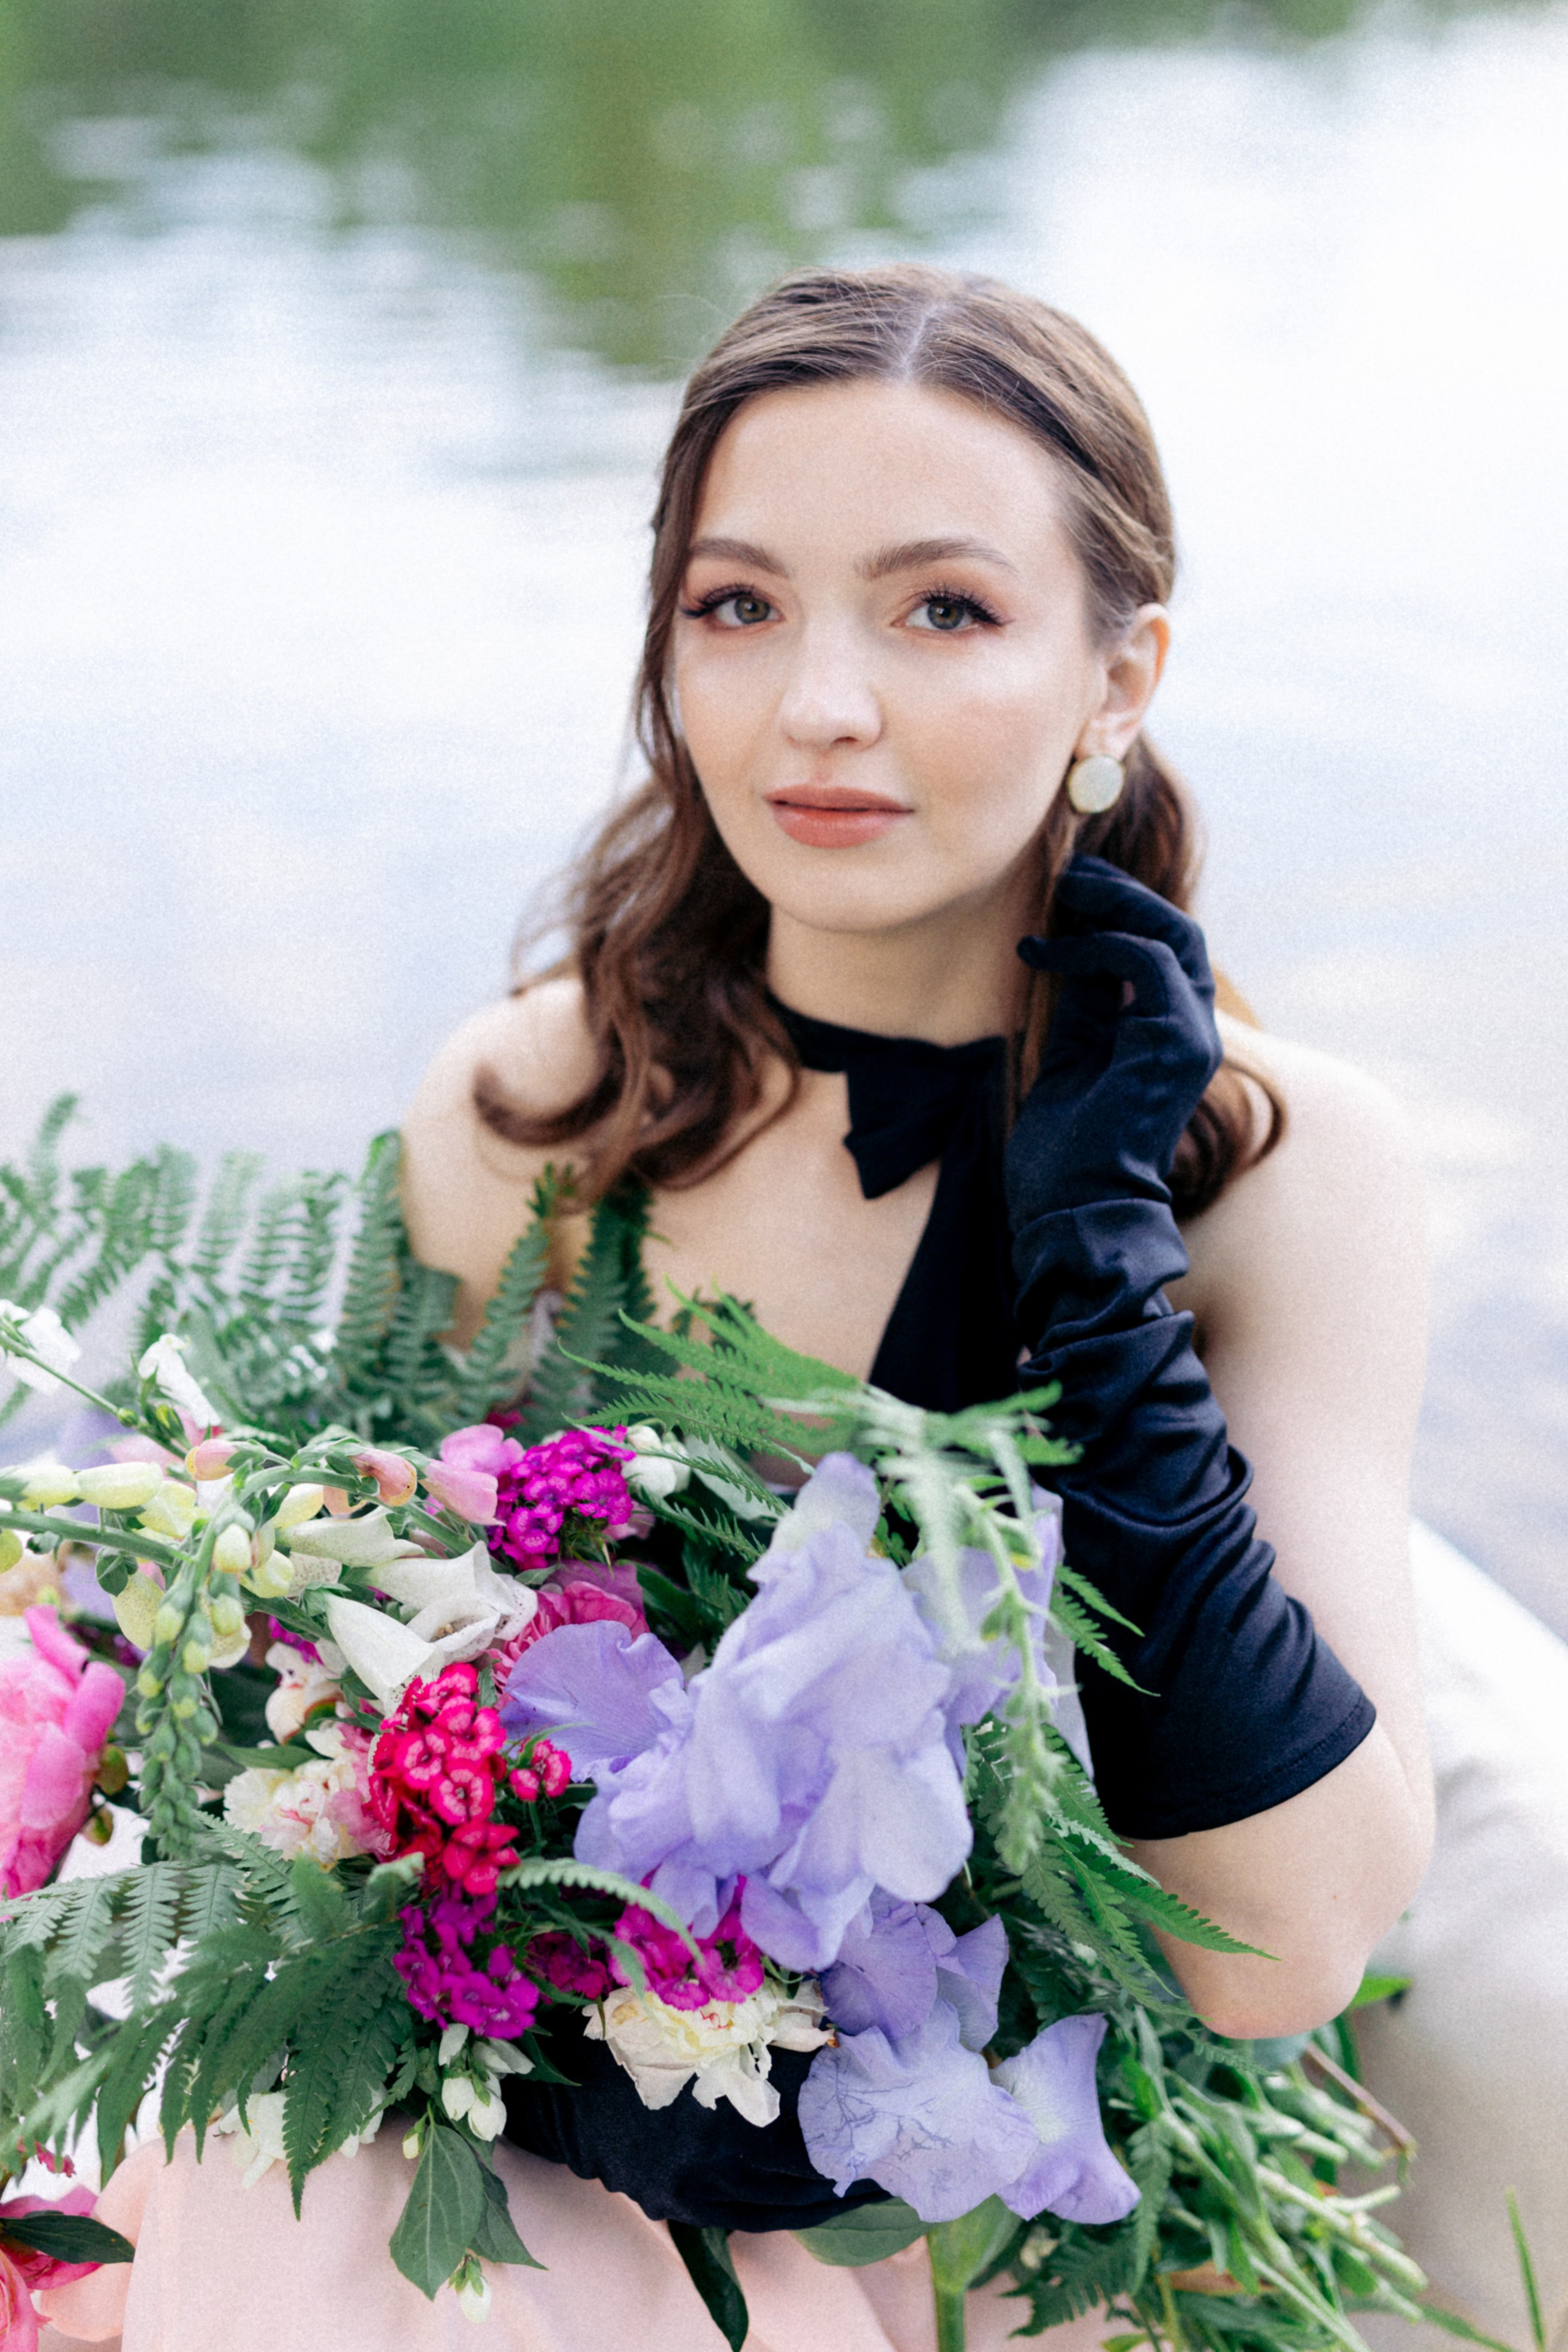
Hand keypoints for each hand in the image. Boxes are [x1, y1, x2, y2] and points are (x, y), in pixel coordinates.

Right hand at [503, 2008, 886, 2232]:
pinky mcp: (683, 2208)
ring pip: (792, 2203)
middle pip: (814, 2165)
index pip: (820, 2112)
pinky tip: (824, 2191)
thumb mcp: (706, 2004)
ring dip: (839, 2188)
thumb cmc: (634, 2020)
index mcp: (725, 2095)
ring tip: (882, 2171)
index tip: (908, 2096)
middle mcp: (715, 2156)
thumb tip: (845, 2008)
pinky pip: (758, 2217)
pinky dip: (797, 2206)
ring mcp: (697, 2190)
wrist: (558, 2080)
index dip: (867, 2106)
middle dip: (863, 2154)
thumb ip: (771, 2010)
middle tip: (910, 2140)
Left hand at [1006, 855, 1221, 1230]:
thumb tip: (1071, 941)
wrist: (1072, 1208)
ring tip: (1061, 891)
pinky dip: (1097, 946)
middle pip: (1176, 932)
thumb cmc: (1064, 1150)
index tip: (1063, 893)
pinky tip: (1046, 954)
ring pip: (1172, 936)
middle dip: (1123, 893)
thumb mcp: (1069, 1053)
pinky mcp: (1176, 1043)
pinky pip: (1148, 963)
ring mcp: (1191, 1038)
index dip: (1117, 912)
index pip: (1160, 952)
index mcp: (1168, 1036)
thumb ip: (1083, 1001)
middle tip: (1069, 872)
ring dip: (1113, 904)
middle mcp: (1191, 1032)